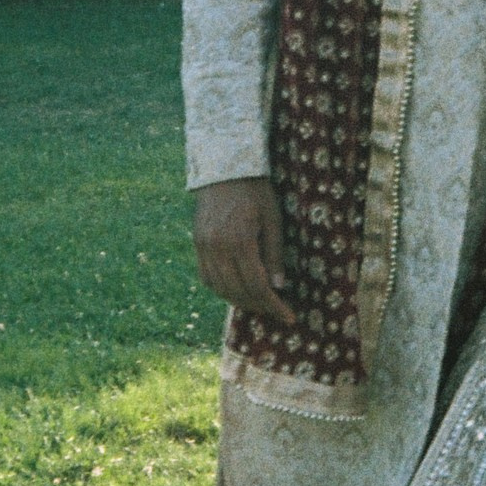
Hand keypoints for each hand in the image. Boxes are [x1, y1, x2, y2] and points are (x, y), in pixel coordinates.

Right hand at [192, 174, 295, 328]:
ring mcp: (204, 246)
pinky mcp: (197, 243)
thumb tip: (279, 287)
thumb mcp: (273, 219)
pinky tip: (235, 291)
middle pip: (238, 291)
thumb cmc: (256, 191)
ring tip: (258, 305)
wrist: (225, 168)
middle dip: (259, 306)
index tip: (288, 317)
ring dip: (239, 301)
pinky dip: (221, 289)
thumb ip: (274, 254)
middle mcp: (217, 248)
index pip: (257, 285)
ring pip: (220, 288)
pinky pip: (206, 276)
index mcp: (240, 241)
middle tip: (276, 312)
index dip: (273, 305)